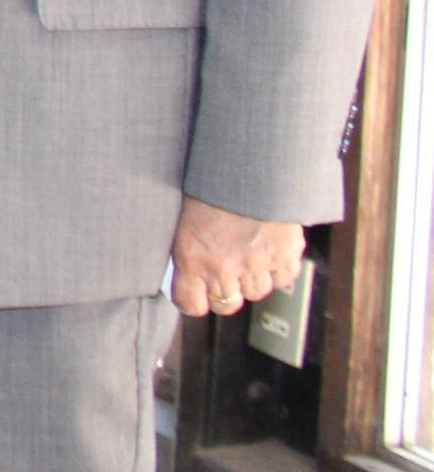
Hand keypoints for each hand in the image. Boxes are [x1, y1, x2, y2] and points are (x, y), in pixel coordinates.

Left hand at [170, 196, 303, 317]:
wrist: (250, 166)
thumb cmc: (211, 183)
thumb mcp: (185, 214)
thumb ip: (188, 244)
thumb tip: (188, 265)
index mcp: (192, 258)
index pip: (190, 304)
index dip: (192, 300)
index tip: (194, 293)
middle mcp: (224, 269)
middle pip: (225, 305)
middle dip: (223, 292)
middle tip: (223, 273)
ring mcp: (256, 266)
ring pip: (256, 292)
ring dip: (252, 278)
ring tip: (247, 251)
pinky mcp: (285, 258)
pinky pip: (283, 279)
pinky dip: (279, 268)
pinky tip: (270, 249)